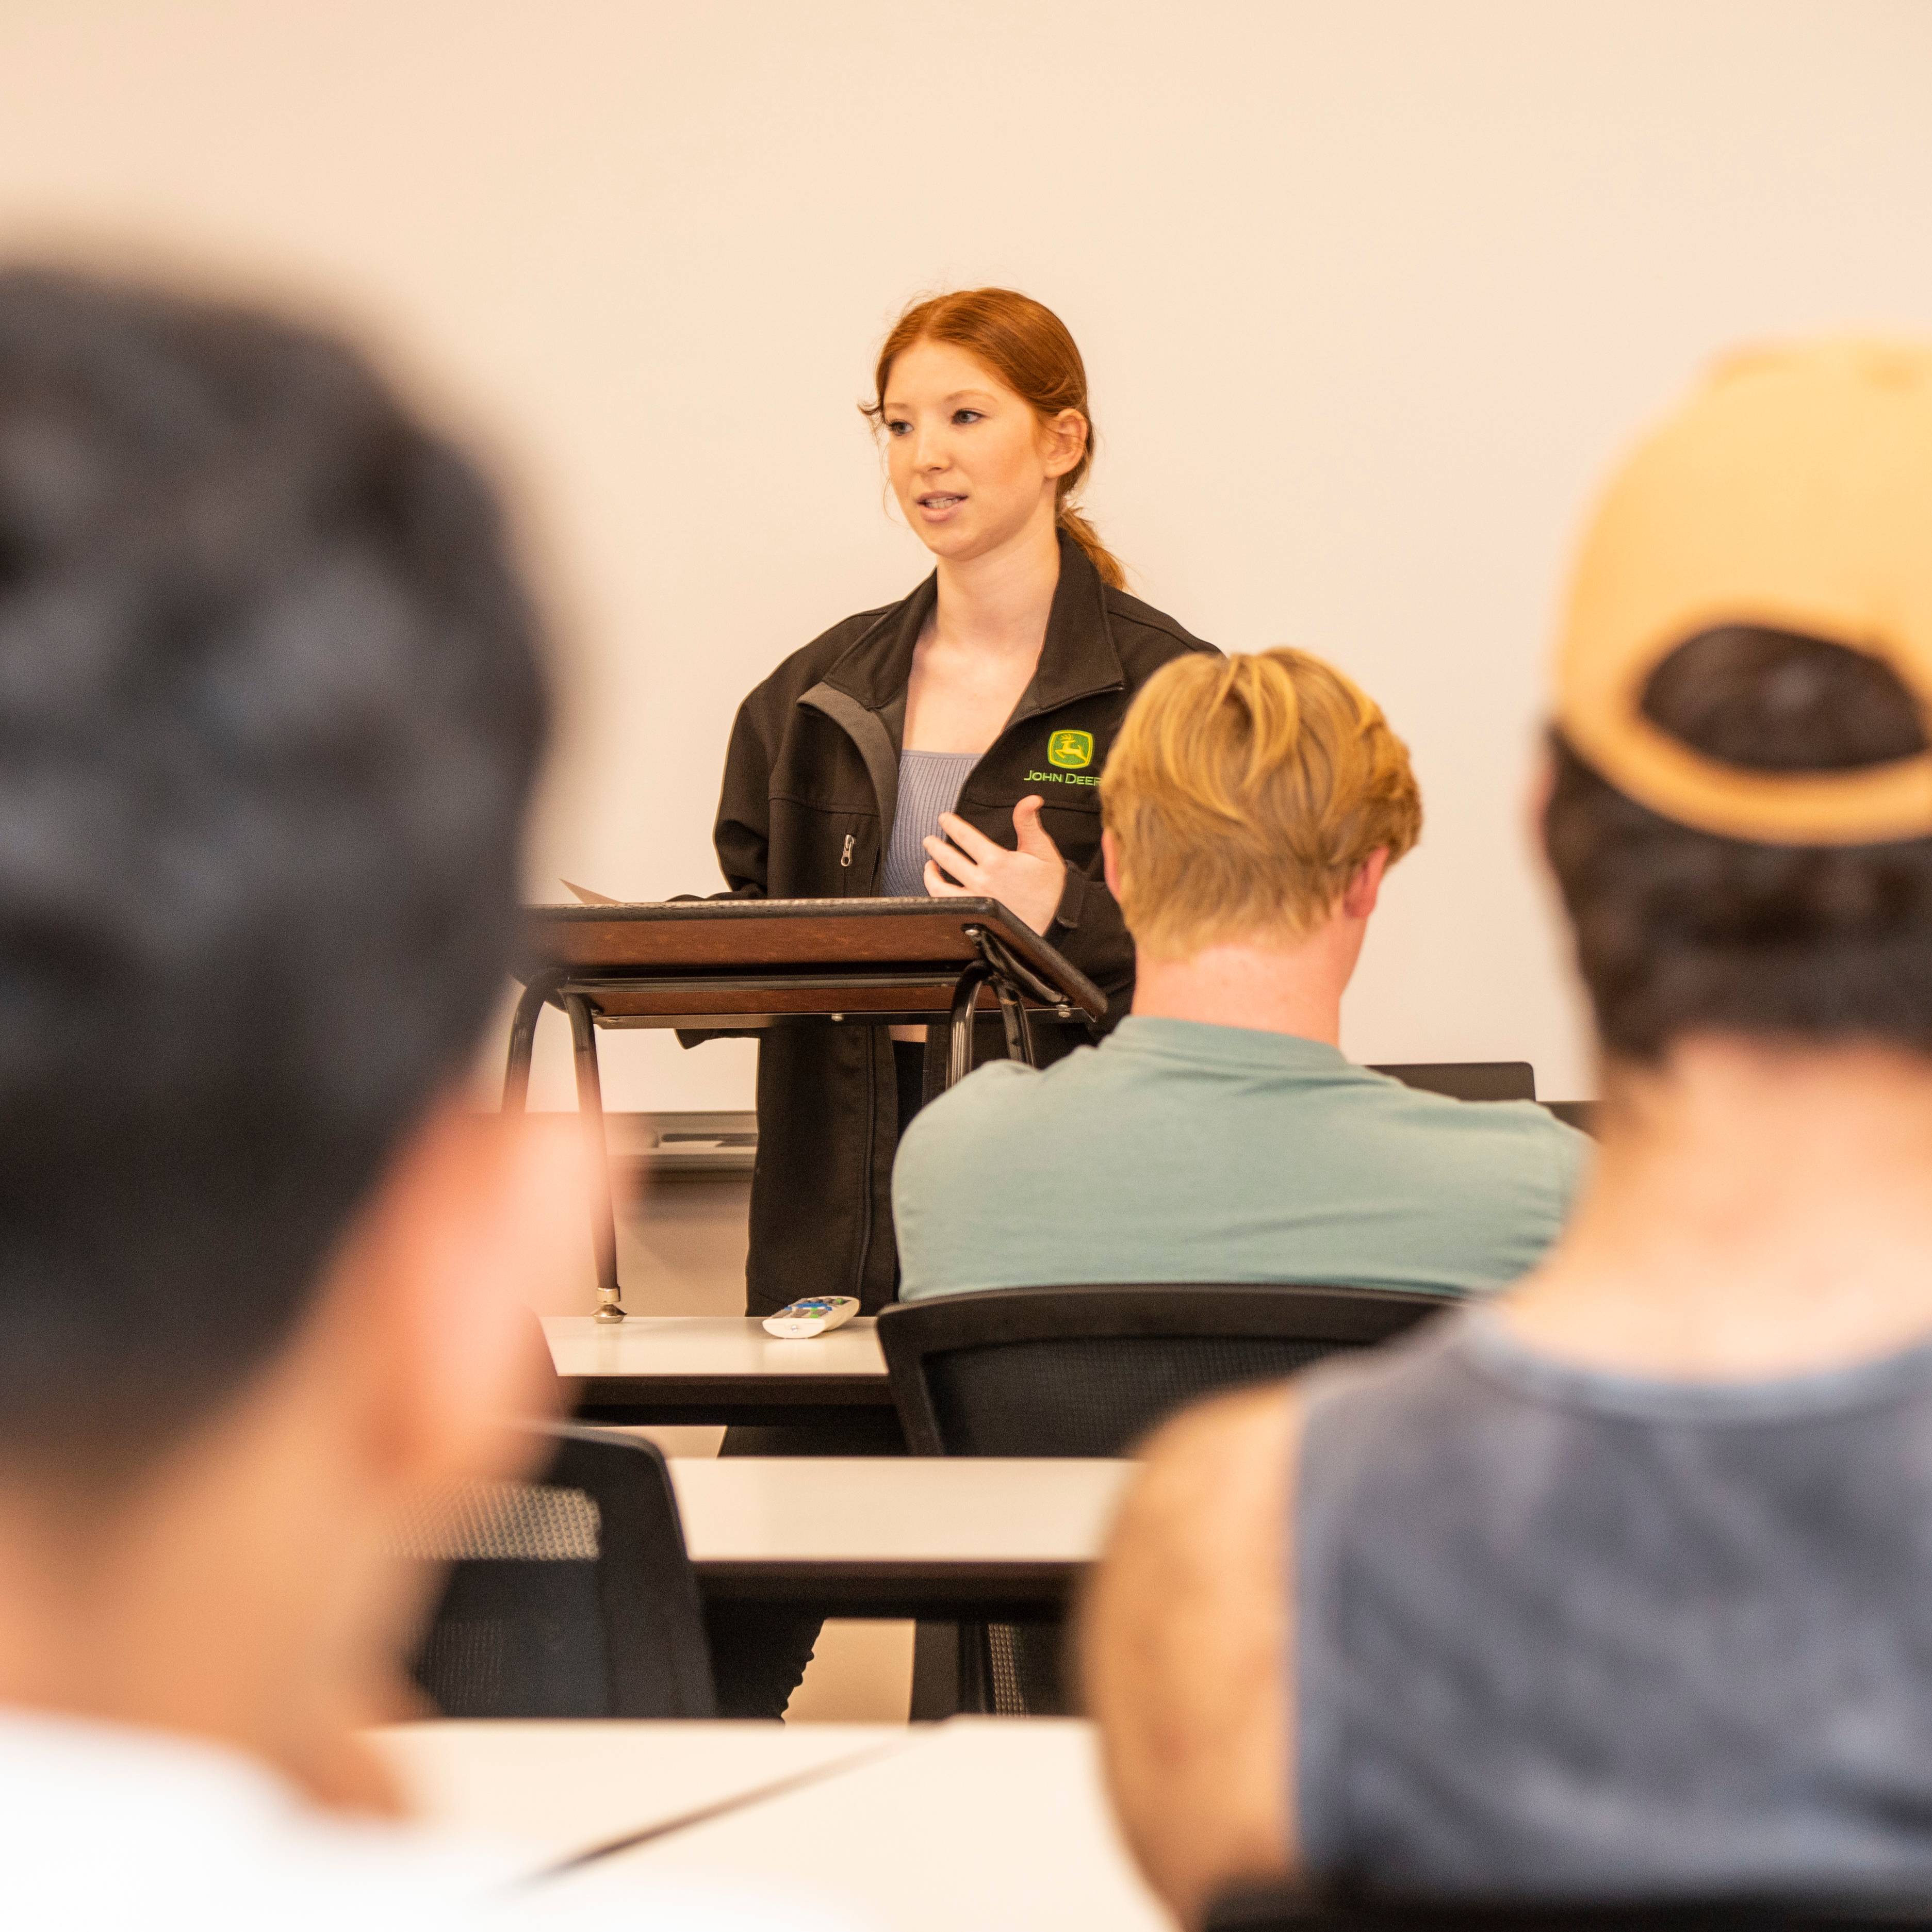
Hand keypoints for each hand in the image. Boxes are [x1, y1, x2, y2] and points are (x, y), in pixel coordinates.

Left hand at [924, 796, 1066, 934]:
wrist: (1055, 923)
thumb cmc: (1050, 890)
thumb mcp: (1043, 851)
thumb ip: (1029, 823)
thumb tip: (1029, 800)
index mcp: (996, 861)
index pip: (965, 836)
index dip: (951, 824)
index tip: (944, 819)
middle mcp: (982, 880)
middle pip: (948, 858)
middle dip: (935, 846)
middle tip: (929, 840)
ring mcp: (976, 899)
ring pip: (940, 886)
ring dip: (931, 873)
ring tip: (930, 864)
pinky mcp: (976, 916)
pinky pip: (947, 906)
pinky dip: (937, 896)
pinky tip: (938, 889)